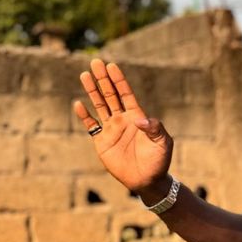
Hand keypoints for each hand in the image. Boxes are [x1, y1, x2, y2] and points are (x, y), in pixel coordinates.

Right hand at [74, 59, 172, 191]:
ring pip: (99, 106)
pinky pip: (91, 126)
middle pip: (110, 95)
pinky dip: (84, 116)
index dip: (119, 80)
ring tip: (84, 75)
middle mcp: (123, 120)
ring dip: (92, 91)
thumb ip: (155, 129)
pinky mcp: (102, 142)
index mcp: (137, 117)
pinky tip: (78, 104)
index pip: (126, 94)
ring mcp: (111, 130)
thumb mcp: (163, 142)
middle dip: (103, 79)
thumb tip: (140, 119)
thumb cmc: (159, 160)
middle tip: (95, 62)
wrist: (147, 180)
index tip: (112, 66)